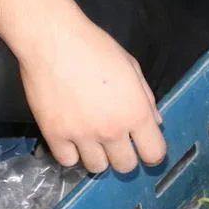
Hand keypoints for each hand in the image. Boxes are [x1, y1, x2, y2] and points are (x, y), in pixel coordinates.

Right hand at [18, 16, 166, 173]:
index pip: (154, 154)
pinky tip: (71, 140)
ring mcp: (82, 135)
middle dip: (124, 156)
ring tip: (92, 141)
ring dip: (98, 157)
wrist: (53, 40)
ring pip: (96, 168)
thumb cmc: (96, 48)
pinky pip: (67, 160)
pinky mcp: (54, 135)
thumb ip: (146, 99)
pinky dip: (70, 153)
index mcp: (136, 113)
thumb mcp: (132, 68)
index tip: (144, 146)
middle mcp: (112, 130)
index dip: (152, 152)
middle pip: (125, 166)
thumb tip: (155, 122)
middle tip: (117, 142)